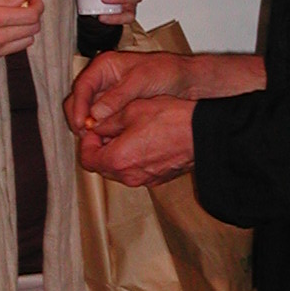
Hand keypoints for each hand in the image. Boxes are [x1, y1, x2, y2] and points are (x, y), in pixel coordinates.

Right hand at [0, 0, 43, 64]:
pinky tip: (2, 29)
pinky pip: (12, 49)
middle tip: (26, 5)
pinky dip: (13, 38)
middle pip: (33, 29)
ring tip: (14, 18)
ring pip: (27, 41)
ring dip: (25, 28)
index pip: (30, 15)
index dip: (37, 4)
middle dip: (33, 15)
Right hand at [64, 50, 195, 138]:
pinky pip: (99, 121)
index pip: (82, 86)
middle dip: (80, 119)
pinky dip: (99, 131)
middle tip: (87, 136)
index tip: (82, 123)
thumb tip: (95, 113)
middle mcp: (102, 80)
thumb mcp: (142, 81)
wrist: (186, 82)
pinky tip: (105, 140)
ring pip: (86, 113)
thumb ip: (118, 96)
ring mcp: (106, 95)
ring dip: (88, 127)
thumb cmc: (167, 73)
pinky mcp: (114, 109)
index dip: (79, 106)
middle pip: (78, 101)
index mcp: (104, 66)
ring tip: (96, 140)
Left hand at [78, 98, 196, 186]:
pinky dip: (134, 159)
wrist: (202, 134)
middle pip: (103, 167)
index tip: (94, 130)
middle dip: (102, 149)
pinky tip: (146, 141)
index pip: (87, 159)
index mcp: (117, 159)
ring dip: (118, 154)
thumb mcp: (131, 110)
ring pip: (120, 170)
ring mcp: (145, 180)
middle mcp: (129, 176)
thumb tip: (96, 125)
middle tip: (109, 129)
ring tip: (129, 133)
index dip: (87, 143)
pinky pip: (137, 171)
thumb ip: (108, 121)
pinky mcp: (158, 179)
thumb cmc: (169, 119)